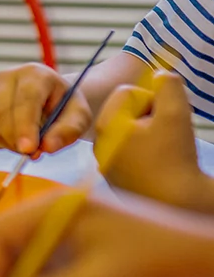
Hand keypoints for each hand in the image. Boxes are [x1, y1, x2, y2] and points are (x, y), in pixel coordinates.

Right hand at [0, 63, 92, 155]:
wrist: (52, 101)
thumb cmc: (66, 107)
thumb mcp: (79, 117)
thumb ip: (68, 131)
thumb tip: (46, 147)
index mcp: (35, 74)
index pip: (25, 98)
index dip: (25, 125)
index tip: (29, 149)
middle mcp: (7, 78)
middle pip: (1, 111)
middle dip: (16, 139)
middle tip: (34, 153)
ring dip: (9, 143)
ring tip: (29, 144)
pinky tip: (15, 139)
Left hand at [95, 73, 213, 213]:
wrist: (177, 203)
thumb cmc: (175, 158)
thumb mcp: (176, 113)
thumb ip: (168, 85)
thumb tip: (160, 74)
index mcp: (105, 125)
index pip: (127, 93)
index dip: (152, 100)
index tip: (162, 121)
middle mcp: (99, 143)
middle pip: (128, 111)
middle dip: (150, 116)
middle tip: (165, 135)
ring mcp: (107, 161)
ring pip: (132, 131)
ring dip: (151, 133)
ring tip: (164, 151)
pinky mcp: (118, 176)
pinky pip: (133, 150)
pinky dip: (148, 152)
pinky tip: (159, 164)